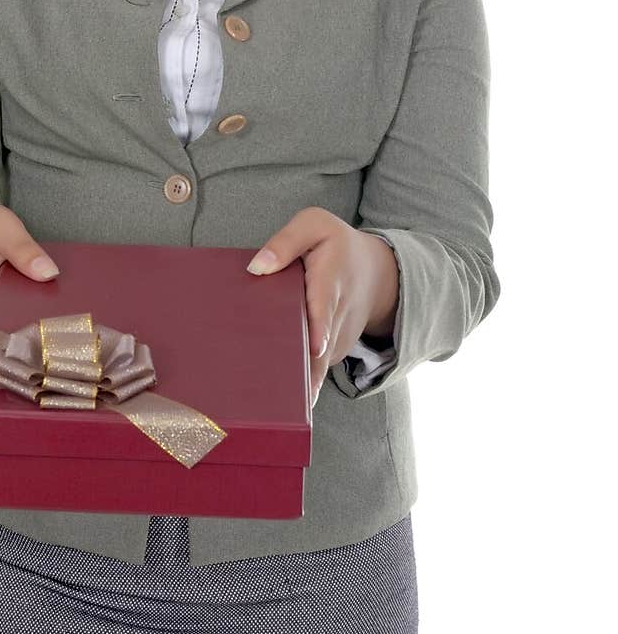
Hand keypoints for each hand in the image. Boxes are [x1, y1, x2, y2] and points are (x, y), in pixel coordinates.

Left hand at [246, 207, 398, 405]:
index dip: (320, 327)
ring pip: (316, 365)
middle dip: (302, 371)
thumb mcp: (315, 225)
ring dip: (296, 385)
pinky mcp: (333, 351)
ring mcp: (337, 338)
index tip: (315, 346)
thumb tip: (256, 267)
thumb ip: (286, 242)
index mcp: (330, 280)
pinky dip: (295, 381)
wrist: (377, 273)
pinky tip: (271, 396)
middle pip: (319, 347)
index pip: (324, 307)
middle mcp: (336, 315)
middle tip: (278, 398)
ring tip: (270, 408)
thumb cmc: (336, 247)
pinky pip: (313, 367)